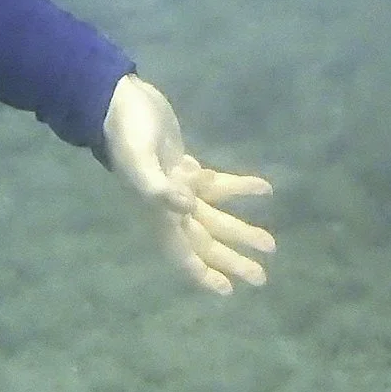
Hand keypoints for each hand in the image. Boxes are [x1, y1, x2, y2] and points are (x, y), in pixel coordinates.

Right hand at [99, 74, 275, 294]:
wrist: (120, 101)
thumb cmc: (127, 133)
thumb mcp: (139, 160)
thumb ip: (160, 187)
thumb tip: (188, 207)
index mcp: (156, 212)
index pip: (182, 252)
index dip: (203, 273)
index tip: (228, 290)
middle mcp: (169, 207)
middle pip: (205, 241)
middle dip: (231, 260)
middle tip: (260, 277)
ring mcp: (178, 187)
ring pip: (214, 217)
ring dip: (240, 231)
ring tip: (270, 244)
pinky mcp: (185, 167)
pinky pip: (216, 185)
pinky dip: (238, 188)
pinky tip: (263, 189)